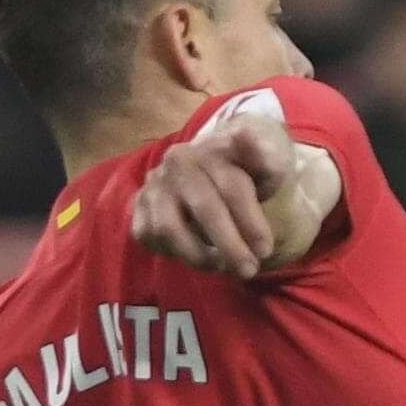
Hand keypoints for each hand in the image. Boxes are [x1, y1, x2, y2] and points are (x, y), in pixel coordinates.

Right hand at [133, 114, 298, 274]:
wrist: (207, 168)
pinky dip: (173, 252)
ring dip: (199, 256)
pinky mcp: (139, 205)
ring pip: (170, 229)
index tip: (266, 250)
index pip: (232, 187)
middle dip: (230, 246)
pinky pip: (150, 236)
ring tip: (222, 266)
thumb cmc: (243, 173)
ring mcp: (155, 184)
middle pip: (205, 209)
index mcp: (212, 151)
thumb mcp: (264, 165)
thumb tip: (246, 134)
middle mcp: (178, 164)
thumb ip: (264, 158)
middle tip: (249, 271)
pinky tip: (195, 255)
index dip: (251, 222)